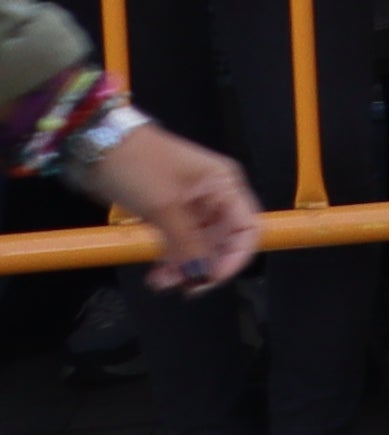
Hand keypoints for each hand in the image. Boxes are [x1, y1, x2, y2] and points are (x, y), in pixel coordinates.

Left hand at [79, 106, 260, 292]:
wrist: (96, 146)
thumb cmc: (138, 166)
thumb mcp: (164, 206)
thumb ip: (187, 243)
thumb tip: (203, 274)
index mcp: (224, 186)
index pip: (247, 229)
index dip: (235, 257)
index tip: (211, 278)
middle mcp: (214, 197)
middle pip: (223, 241)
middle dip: (206, 266)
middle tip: (185, 288)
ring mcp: (190, 206)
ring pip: (199, 246)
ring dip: (185, 267)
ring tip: (161, 283)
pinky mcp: (168, 213)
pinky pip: (179, 243)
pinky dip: (171, 260)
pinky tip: (157, 275)